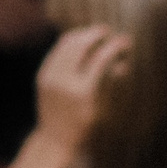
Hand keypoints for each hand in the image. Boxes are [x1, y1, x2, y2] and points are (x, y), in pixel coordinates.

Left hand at [32, 25, 130, 158]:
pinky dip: (68, 43)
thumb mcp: (100, 108)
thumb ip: (109, 85)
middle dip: (94, 34)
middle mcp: (63, 81)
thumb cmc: (83, 125)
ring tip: (94, 33)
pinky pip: (56, 52)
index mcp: (82, 91)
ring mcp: (50, 77)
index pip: (100, 59)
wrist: (54, 137)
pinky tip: (79, 42)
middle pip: (80, 45)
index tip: (124, 40)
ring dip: (81, 35)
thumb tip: (123, 65)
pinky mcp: (42, 75)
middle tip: (106, 30)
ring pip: (65, 44)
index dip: (114, 47)